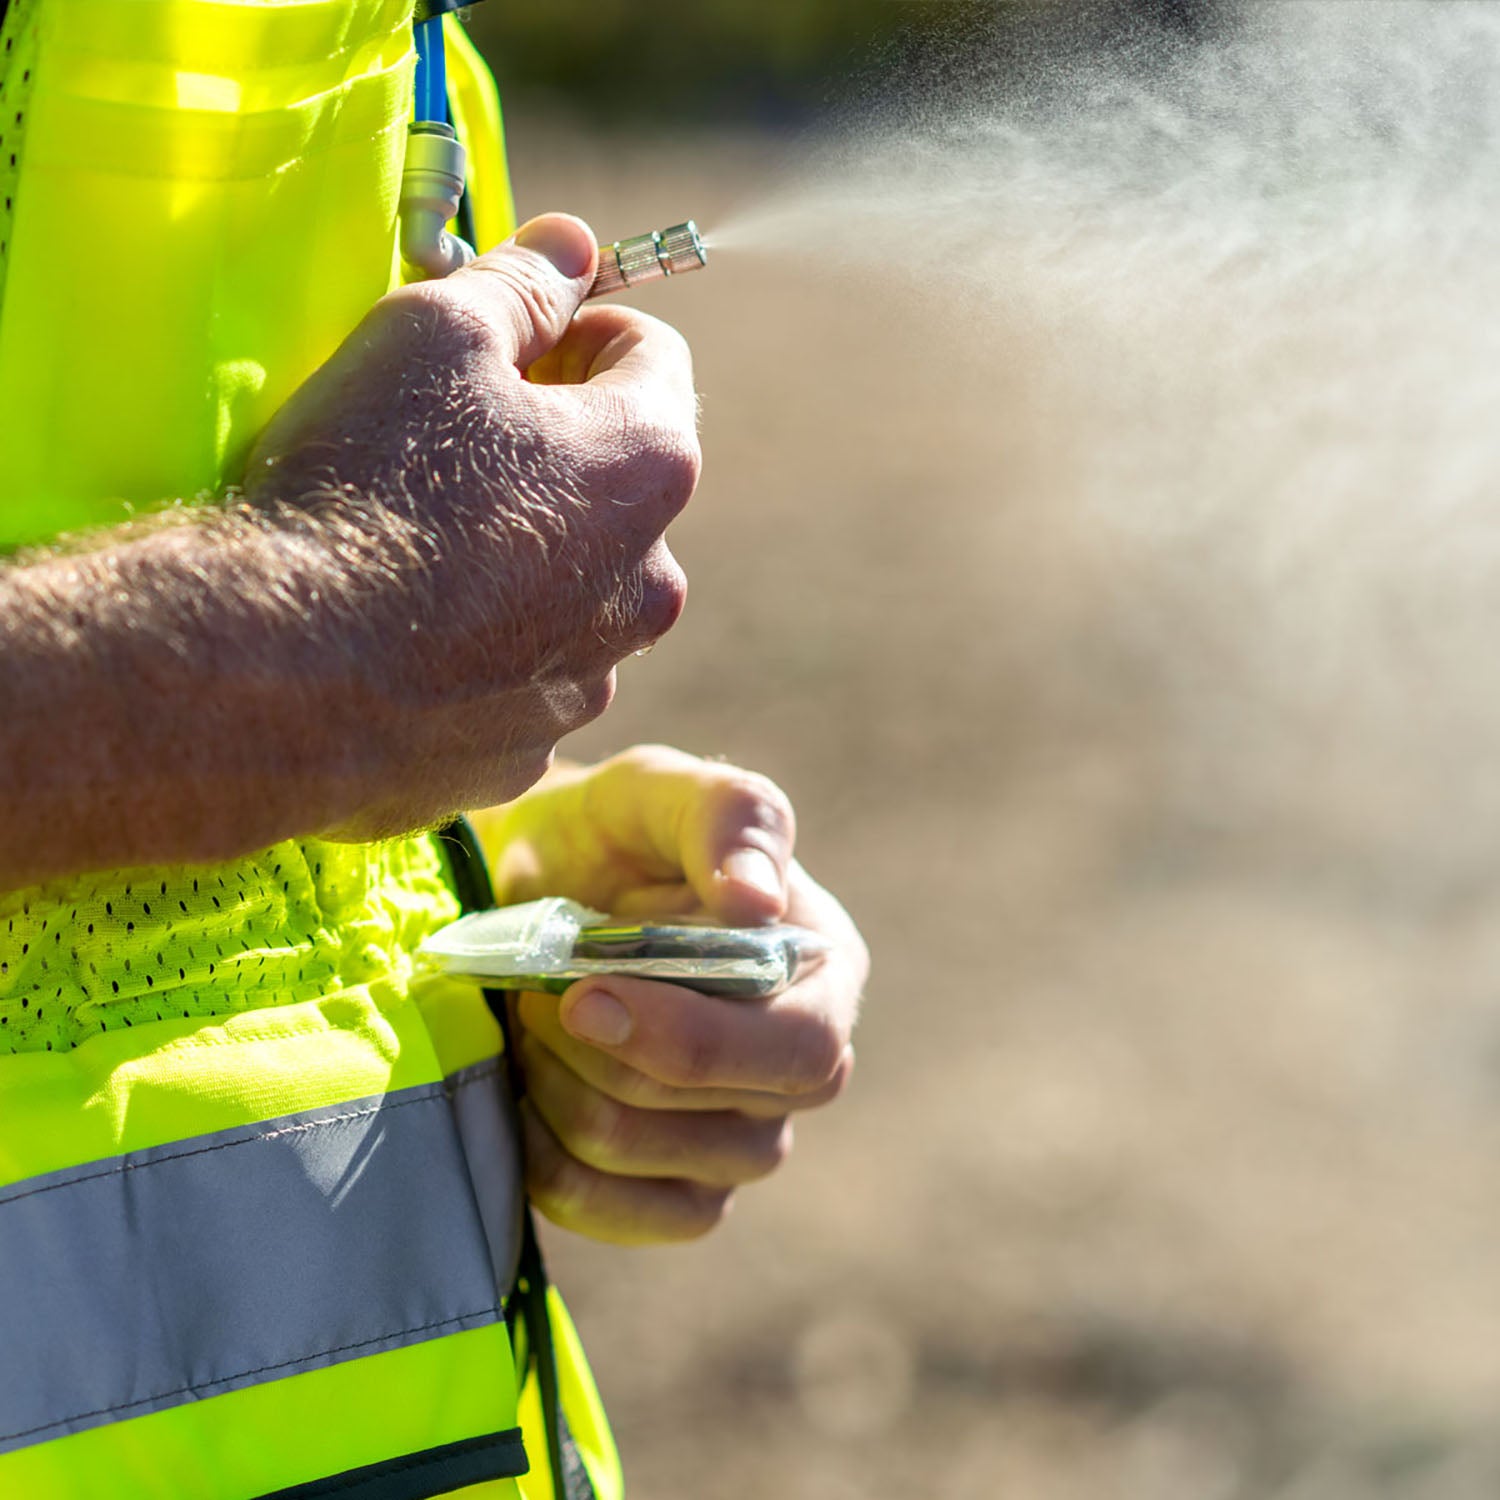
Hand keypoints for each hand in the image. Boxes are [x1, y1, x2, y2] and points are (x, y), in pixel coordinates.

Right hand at [246, 215, 700, 833]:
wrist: (284, 676)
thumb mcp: (433, 337)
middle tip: (450, 442)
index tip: (518, 338)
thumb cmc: (367, 487)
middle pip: (617, 485)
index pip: (655, 360)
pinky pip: (516, 675)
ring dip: (521, 555)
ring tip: (416, 547)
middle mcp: (649, 583)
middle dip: (551, 450)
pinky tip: (403, 634)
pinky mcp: (525, 750)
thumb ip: (520, 285)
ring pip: (571, 589)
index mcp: (650, 467)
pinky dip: (480, 646)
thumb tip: (575, 249)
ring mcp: (590, 677)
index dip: (581, 329)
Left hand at [472, 745, 868, 1244]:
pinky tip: (525, 1109)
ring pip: (683, 1179)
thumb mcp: (657, 790)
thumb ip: (726, 816)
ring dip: (578, 1109)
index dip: (691, 1040)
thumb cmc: (609, 832)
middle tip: (536, 996)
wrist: (531, 889)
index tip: (582, 995)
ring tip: (531, 1032)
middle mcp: (800, 1066)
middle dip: (609, 1066)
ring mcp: (745, 1135)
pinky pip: (642, 1222)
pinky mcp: (681, 1187)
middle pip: (736, 1124)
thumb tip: (758, 899)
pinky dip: (567, 1178)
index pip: (800, 1047)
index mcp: (822, 970)